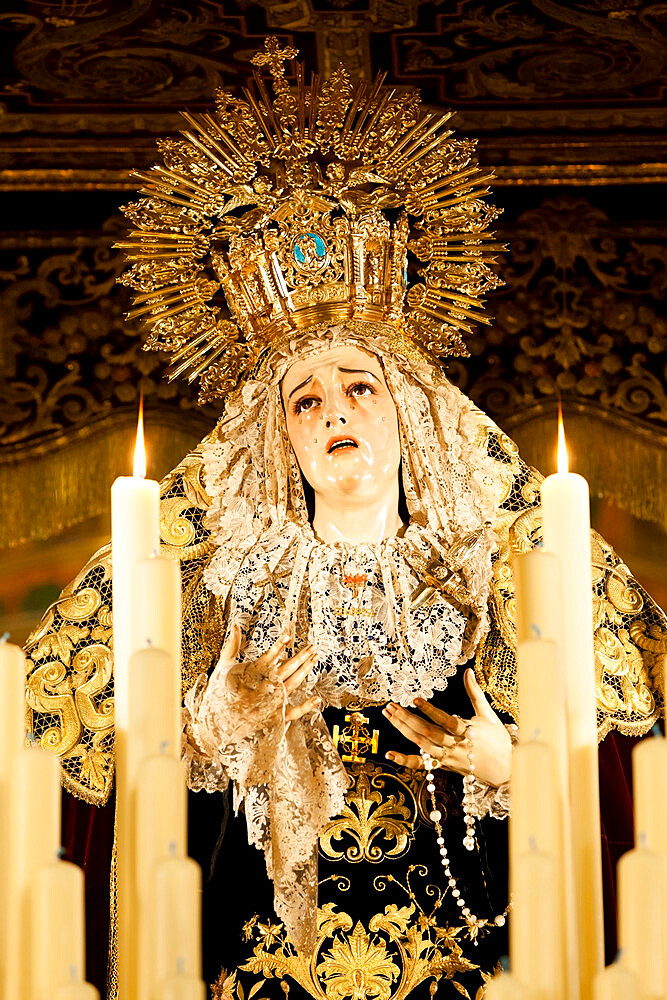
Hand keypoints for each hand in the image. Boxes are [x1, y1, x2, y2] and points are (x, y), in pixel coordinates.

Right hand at [222, 625, 320, 733]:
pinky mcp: (274, 717)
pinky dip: (305, 707)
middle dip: (300, 657)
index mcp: (251, 677)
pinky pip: (292, 712)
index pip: (267, 659)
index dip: (277, 648)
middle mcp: (262, 689)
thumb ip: (231, 647)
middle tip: (312, 647)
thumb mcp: (224, 668)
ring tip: (314, 658)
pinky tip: (316, 699)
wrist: (218, 723)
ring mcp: (270, 703)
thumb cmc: (220, 693)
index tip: (288, 638)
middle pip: (286, 670)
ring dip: (304, 671)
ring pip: (291, 685)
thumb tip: (235, 626)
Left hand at [382, 668, 511, 786]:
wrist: (505, 770)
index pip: (445, 721)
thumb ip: (475, 693)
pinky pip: (422, 765)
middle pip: (428, 732)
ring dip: (403, 730)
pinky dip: (405, 761)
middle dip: (407, 718)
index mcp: (468, 731)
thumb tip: (468, 671)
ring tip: (389, 715)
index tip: (415, 699)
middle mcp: (456, 746)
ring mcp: (447, 758)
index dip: (430, 710)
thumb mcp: (488, 714)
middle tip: (392, 705)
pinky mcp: (443, 766)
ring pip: (421, 744)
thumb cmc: (498, 740)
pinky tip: (390, 754)